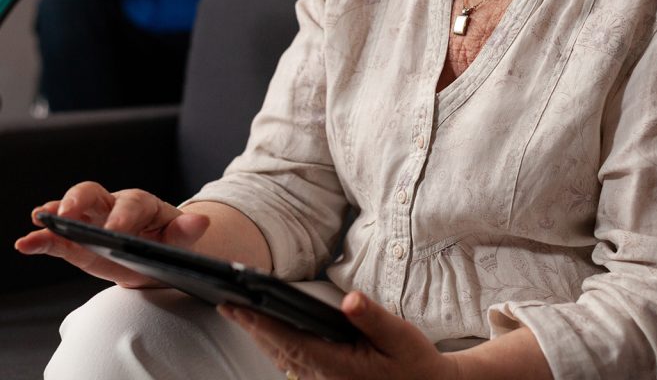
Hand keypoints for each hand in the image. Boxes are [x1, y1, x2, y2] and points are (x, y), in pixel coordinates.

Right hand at [14, 181, 208, 287]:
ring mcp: (92, 221)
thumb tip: (201, 221)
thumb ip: (187, 232)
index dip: (123, 216)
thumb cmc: (170, 243)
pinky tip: (27, 243)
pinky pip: (57, 238)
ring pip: (71, 208)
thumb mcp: (182, 240)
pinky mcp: (78, 242)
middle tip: (68, 213)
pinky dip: (42, 239)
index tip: (114, 230)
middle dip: (80, 200)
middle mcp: (113, 206)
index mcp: (142, 204)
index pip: (132, 204)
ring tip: (40, 219)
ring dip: (55, 212)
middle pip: (94, 192)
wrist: (158, 255)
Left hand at [219, 290, 460, 379]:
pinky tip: (270, 336)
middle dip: (251, 327)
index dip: (260, 323)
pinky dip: (276, 348)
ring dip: (260, 338)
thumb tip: (349, 300)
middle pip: (278, 350)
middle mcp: (324, 379)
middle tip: (225, 304)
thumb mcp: (401, 337)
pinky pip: (293, 366)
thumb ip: (373, 318)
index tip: (236, 306)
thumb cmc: (415, 364)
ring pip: (282, 360)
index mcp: (337, 366)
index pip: (288, 340)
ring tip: (240, 315)